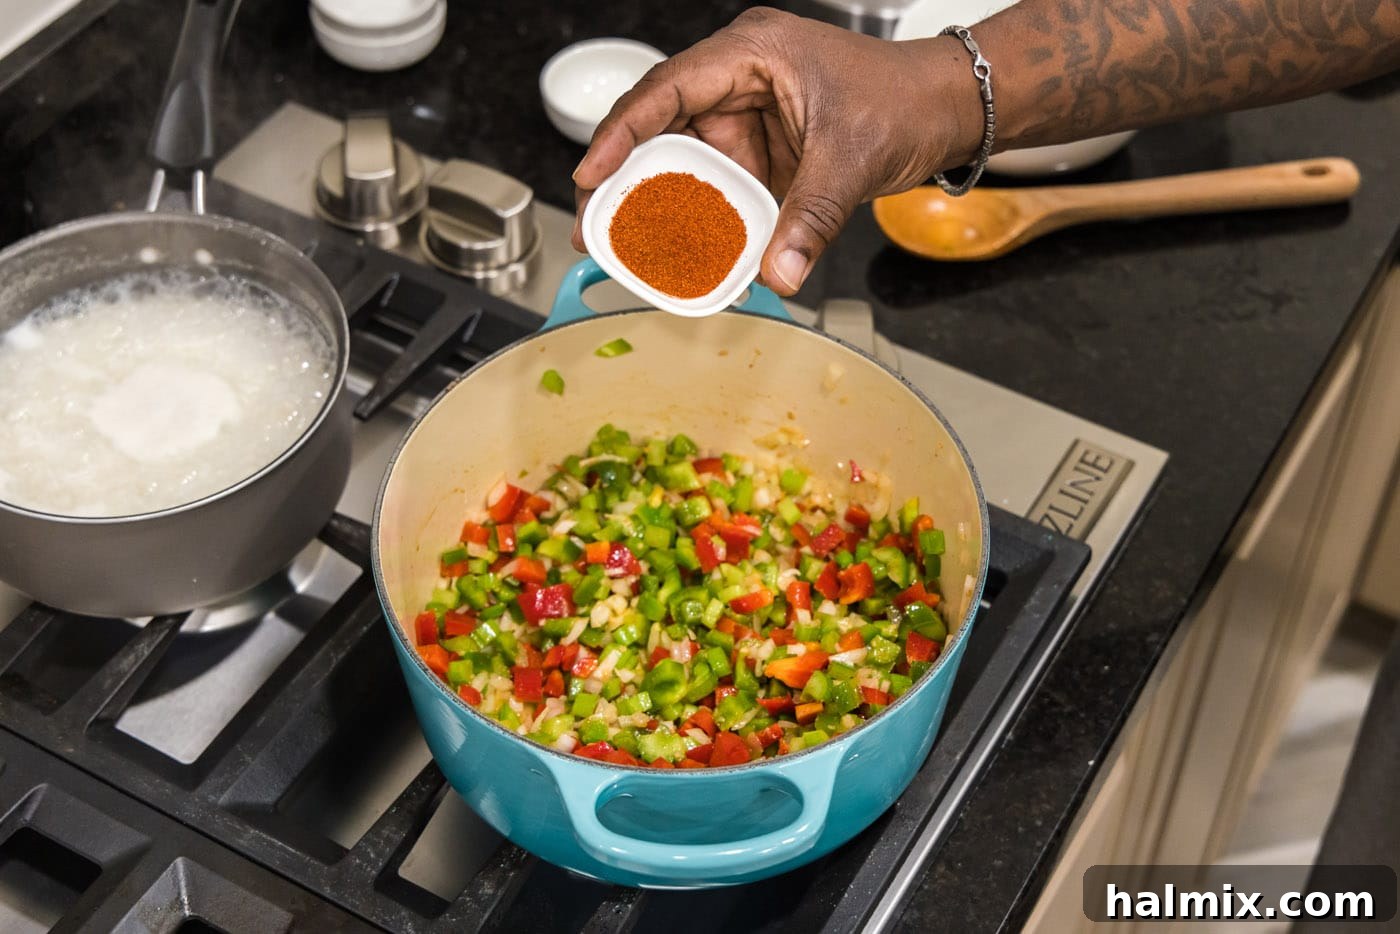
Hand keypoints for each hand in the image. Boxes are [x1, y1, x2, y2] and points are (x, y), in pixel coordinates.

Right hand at [571, 7, 981, 294]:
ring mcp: (746, 116)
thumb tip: (777, 275)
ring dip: (655, 202)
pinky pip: (714, 184)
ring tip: (623, 245)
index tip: (592, 175)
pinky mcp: (758, 149)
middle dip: (622, 177)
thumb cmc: (905, 100)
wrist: (945, 110)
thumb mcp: (852, 160)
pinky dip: (696, 217)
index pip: (668, 89)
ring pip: (681, 159)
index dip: (622, 132)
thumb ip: (810, 220)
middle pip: (658, 126)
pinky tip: (677, 248)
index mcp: (752, 54)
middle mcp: (738, 79)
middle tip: (593, 226)